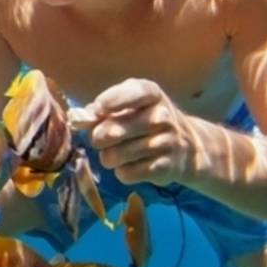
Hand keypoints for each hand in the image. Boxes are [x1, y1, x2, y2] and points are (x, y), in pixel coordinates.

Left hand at [80, 78, 194, 184]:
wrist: (187, 147)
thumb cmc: (144, 121)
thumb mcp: (129, 107)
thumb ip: (102, 109)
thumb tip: (79, 118)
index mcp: (152, 94)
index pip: (134, 93)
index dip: (112, 101)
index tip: (98, 109)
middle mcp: (163, 116)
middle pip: (112, 131)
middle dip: (97, 138)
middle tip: (100, 140)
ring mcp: (167, 142)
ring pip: (115, 155)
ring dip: (108, 157)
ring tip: (117, 153)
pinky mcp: (166, 168)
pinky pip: (127, 173)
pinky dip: (122, 172)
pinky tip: (131, 165)